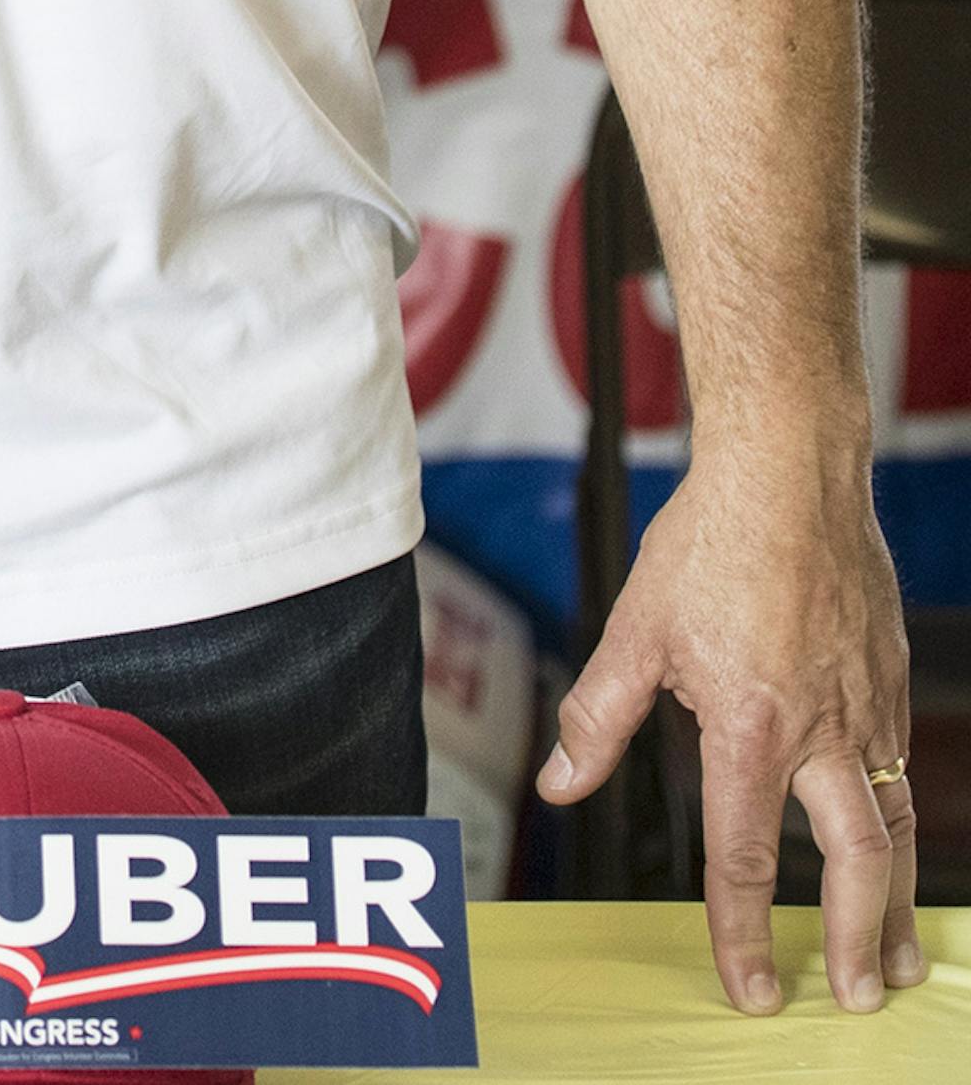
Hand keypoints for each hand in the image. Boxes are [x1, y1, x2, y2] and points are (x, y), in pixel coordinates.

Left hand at [537, 453, 922, 1012]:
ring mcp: (868, 704)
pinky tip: (895, 839)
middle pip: (854, 863)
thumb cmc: (708, 542)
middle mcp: (820, 730)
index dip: (744, 934)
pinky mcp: (892, 677)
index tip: (750, 989)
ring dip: (899, 900)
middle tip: (857, 995)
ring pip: (896, 823)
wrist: (788, 469)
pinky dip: (903, 818)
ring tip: (903, 956)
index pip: (746, 859)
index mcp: (749, 729)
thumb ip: (598, 719)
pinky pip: (905, 764)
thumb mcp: (635, 633)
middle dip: (857, 940)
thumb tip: (560, 785)